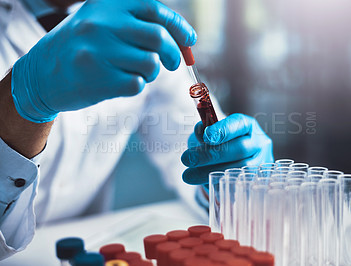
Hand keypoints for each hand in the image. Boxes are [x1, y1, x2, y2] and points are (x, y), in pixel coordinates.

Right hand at [11, 0, 195, 122]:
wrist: (41, 74)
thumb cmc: (82, 47)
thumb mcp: (102, 21)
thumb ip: (138, 24)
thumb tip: (184, 39)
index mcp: (107, 4)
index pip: (155, 10)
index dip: (178, 26)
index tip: (189, 40)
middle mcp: (102, 23)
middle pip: (158, 37)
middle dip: (173, 54)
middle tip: (172, 63)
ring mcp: (99, 51)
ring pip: (151, 63)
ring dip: (151, 72)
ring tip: (135, 71)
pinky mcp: (99, 79)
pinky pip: (137, 84)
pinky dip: (137, 85)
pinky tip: (120, 82)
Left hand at [181, 113, 273, 184]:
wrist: (228, 162)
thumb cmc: (218, 144)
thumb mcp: (208, 134)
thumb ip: (204, 131)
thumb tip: (200, 130)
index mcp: (248, 126)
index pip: (239, 124)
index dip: (223, 130)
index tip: (205, 136)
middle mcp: (259, 143)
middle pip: (239, 148)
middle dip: (210, 154)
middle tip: (187, 159)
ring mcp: (260, 163)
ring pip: (238, 168)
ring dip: (210, 172)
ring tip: (188, 175)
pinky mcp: (255, 181)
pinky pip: (238, 184)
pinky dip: (218, 184)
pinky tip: (203, 183)